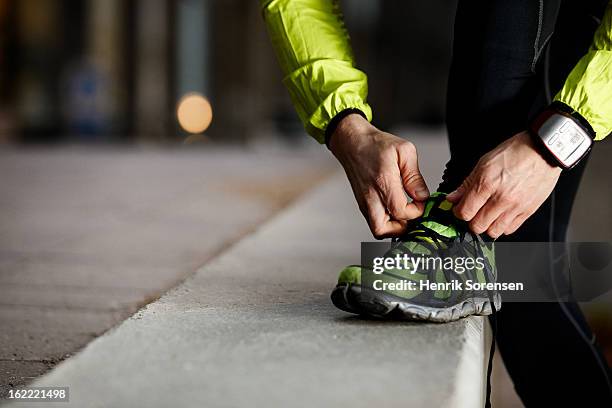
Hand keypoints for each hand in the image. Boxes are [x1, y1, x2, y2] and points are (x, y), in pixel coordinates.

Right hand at [329, 114, 429, 238]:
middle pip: (384, 230)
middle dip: (402, 227)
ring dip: (393, 227)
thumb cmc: (376, 144)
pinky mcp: (362, 204)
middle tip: (411, 214)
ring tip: (403, 213)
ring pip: (377, 230)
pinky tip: (394, 210)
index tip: (420, 201)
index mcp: (383, 182)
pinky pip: (374, 223)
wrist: (352, 142)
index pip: (400, 212)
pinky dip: (386, 222)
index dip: (416, 211)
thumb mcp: (404, 151)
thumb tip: (422, 196)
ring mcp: (364, 202)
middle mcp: (370, 196)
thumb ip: (414, 176)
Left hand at [447, 131, 561, 237]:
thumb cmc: (515, 153)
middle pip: (477, 226)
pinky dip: (502, 226)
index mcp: (487, 184)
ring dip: (486, 226)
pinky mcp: (528, 211)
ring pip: (493, 232)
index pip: (465, 212)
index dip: (458, 212)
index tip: (459, 208)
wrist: (543, 151)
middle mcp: (501, 198)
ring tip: (486, 215)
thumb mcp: (484, 163)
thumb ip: (467, 183)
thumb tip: (452, 198)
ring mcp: (515, 207)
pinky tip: (500, 216)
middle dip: (470, 221)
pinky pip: (510, 230)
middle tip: (472, 212)